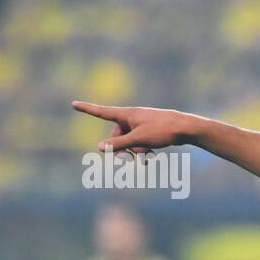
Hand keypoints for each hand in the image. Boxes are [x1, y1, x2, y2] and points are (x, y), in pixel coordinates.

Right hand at [71, 101, 202, 152]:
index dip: (87, 109)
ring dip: (135, 150)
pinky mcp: (150, 130)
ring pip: (129, 140)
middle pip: (117, 134)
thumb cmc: (162, 130)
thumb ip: (118, 144)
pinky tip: (152, 156)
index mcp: (126, 114)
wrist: (186, 127)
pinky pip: (139, 142)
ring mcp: (141, 123)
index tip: (73, 104)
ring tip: (148, 153)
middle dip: (122, 147)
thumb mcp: (138, 139)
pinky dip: (142, 149)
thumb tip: (99, 147)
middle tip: (132, 155)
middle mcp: (132, 117)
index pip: (101, 112)